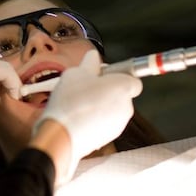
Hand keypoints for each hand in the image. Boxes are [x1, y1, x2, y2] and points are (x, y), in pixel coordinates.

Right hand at [33, 49, 141, 183]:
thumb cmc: (71, 101)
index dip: (117, 75)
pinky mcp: (108, 138)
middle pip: (120, 94)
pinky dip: (94, 119)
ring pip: (111, 109)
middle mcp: (126, 107)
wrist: (62, 135)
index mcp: (124, 87)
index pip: (133, 79)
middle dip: (106, 90)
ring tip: (77, 103)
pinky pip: (103, 123)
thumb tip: (93, 57)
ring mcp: (118, 125)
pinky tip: (77, 117)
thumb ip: (90, 63)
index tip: (102, 75)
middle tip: (85, 87)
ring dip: (99, 105)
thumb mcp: (76, 72)